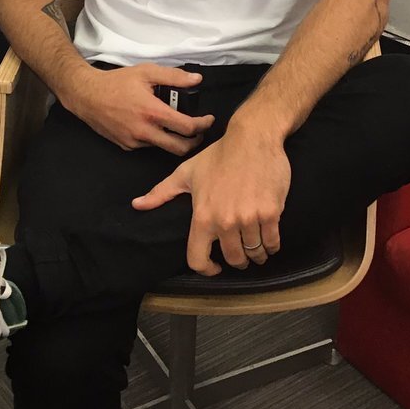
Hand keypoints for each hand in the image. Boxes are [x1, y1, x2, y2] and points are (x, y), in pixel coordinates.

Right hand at [67, 64, 214, 155]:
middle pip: (179, 148)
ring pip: (163, 148)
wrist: (86, 95)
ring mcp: (135, 141)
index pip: (187, 127)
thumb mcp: (146, 72)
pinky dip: (156, 139)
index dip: (203, 125)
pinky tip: (153, 126)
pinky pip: (148, 146)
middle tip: (198, 132)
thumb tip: (197, 80)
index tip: (208, 120)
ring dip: (174, 140)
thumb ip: (174, 76)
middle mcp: (144, 131)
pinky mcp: (126, 146)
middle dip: (194, 142)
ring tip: (176, 126)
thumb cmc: (116, 82)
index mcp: (152, 112)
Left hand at [132, 128, 289, 274]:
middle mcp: (225, 222)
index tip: (215, 268)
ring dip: (256, 254)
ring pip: (255, 252)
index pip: (198, 259)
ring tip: (257, 249)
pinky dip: (271, 245)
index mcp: (202, 216)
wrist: (252, 138)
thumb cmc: (219, 155)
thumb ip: (161, 193)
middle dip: (237, 261)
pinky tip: (269, 242)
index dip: (206, 270)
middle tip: (240, 256)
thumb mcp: (186, 173)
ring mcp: (249, 218)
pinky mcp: (271, 213)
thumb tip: (137, 205)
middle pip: (234, 259)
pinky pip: (272, 241)